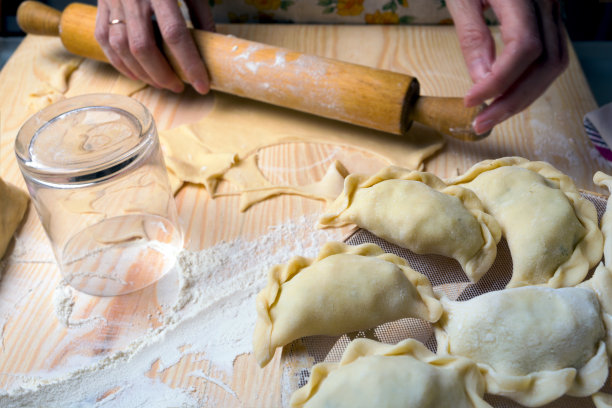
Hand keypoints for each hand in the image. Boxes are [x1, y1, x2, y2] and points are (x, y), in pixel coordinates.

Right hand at [94, 0, 213, 93]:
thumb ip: (200, 13)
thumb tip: (212, 45)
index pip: (175, 34)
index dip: (189, 64)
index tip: (202, 85)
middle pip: (144, 47)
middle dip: (163, 75)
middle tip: (180, 87)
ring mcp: (113, 1)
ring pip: (122, 48)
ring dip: (143, 73)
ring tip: (162, 83)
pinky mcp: (100, 5)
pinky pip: (105, 41)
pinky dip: (120, 63)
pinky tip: (137, 74)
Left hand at [448, 0, 568, 133]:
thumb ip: (472, 37)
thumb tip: (481, 82)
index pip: (524, 48)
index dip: (498, 82)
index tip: (470, 102)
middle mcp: (548, 3)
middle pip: (547, 63)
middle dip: (513, 100)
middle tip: (481, 123)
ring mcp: (554, 10)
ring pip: (554, 64)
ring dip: (524, 97)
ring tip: (492, 116)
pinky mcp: (549, 19)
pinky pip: (550, 56)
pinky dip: (529, 82)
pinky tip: (505, 96)